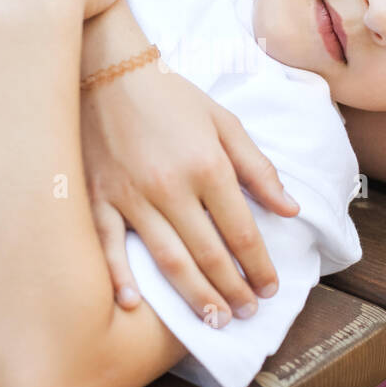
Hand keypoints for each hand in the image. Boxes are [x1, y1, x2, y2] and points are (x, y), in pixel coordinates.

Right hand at [81, 62, 299, 325]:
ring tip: (214, 320)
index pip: (242, 231)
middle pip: (209, 253)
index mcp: (207, 165)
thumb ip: (258, 169)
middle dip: (233, 290)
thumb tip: (290, 210)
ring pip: (167, 259)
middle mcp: (170, 186)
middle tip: (247, 314)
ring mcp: (129, 195)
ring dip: (195, 295)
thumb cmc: (169, 95)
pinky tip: (135, 304)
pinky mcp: (95, 198)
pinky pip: (108, 246)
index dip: (259, 265)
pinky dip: (120, 276)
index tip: (271, 289)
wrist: (104, 66)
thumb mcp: (223, 122)